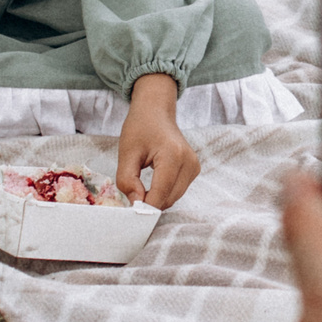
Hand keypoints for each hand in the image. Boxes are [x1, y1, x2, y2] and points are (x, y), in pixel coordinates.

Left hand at [117, 72, 199, 207]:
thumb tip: (136, 203)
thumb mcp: (126, 153)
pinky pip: (177, 191)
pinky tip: (153, 184)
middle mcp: (189, 162)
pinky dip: (164, 193)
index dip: (144, 206)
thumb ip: (127, 180)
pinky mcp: (194, 170)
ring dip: (156, 199)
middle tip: (131, 196)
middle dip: (149, 203)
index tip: (128, 210)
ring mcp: (194, 167)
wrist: (156, 112)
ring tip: (141, 188)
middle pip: (168, 199)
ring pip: (173, 198)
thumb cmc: (140, 128)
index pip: (160, 194)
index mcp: (173, 156)